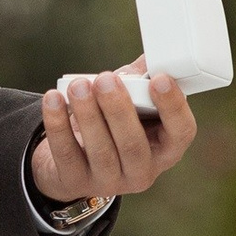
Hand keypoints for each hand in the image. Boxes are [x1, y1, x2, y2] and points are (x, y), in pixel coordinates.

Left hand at [30, 58, 197, 199]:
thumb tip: (152, 54)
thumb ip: (143, 79)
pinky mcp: (76, 181)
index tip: (160, 78)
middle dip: (118, 109)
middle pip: (134, 145)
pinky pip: (66, 154)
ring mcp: (109, 181)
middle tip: (105, 79)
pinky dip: (58, 124)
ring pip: (101, 151)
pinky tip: (54, 99)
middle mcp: (142, 170)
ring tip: (78, 86)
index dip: (173, 106)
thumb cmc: (113, 122)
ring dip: (88, 115)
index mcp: (165, 147)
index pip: (181, 132)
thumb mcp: (134, 102)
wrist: (76, 159)